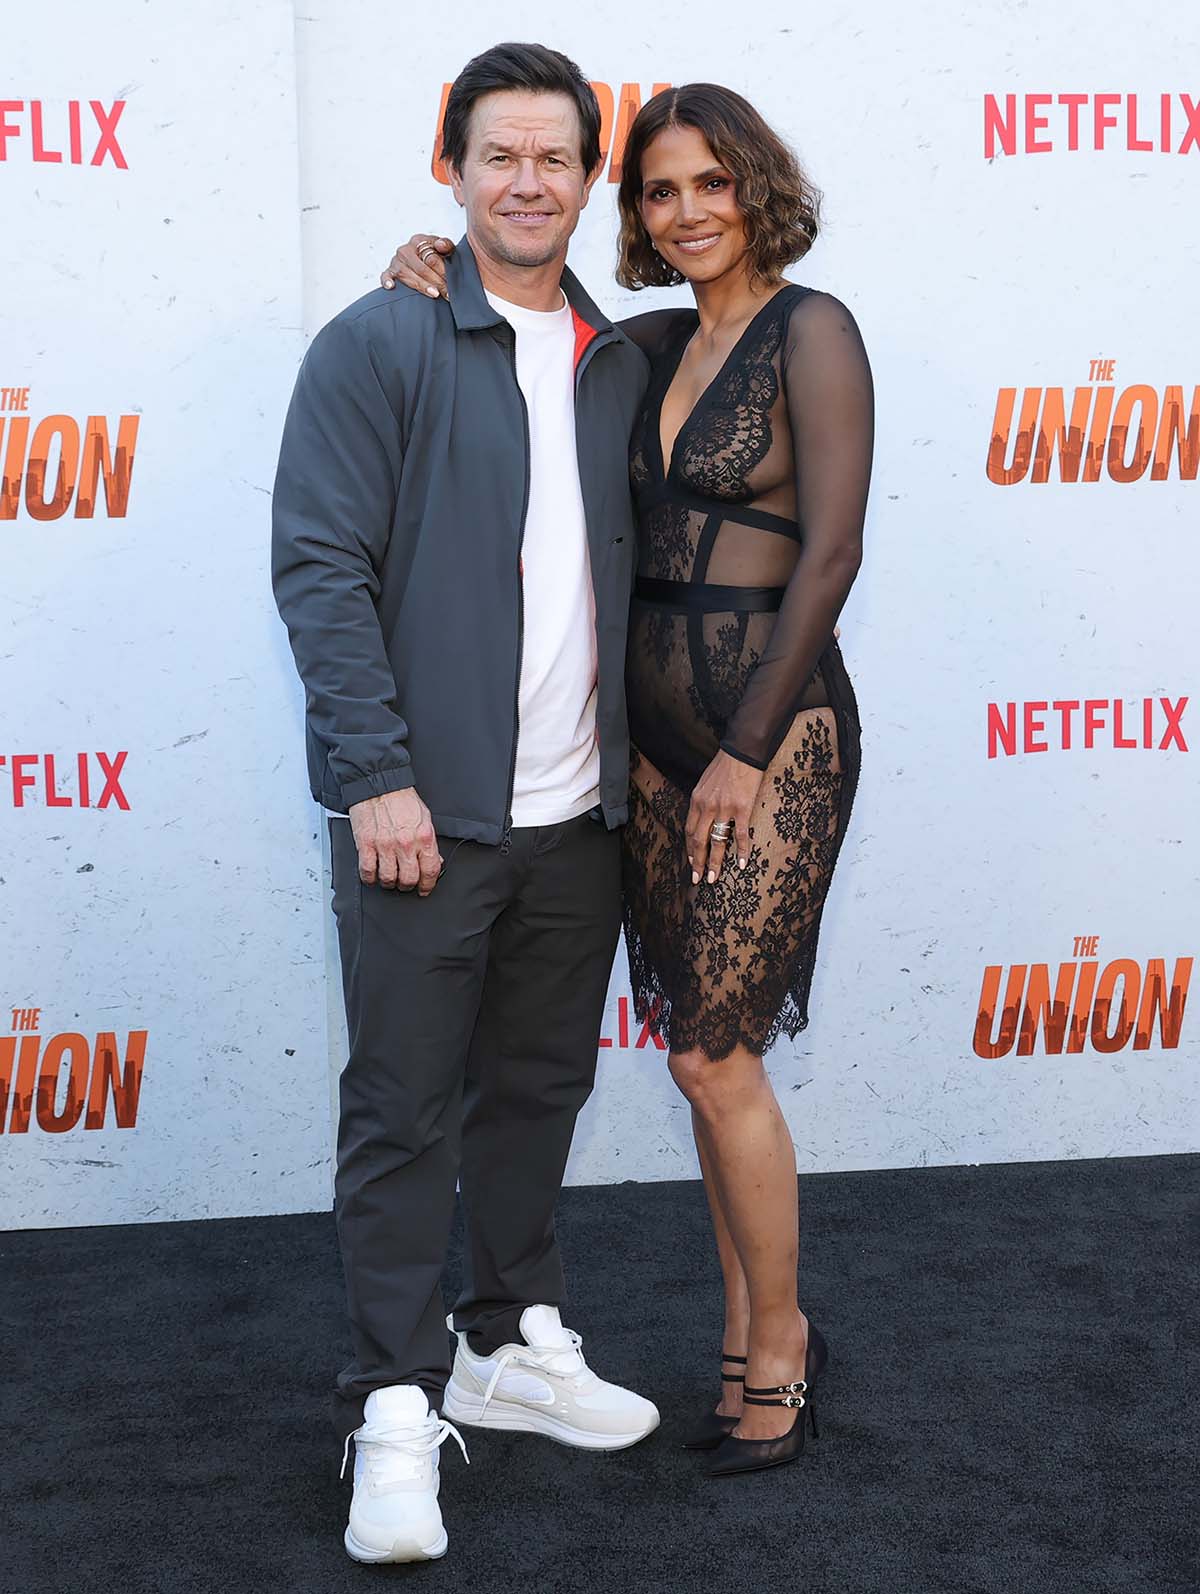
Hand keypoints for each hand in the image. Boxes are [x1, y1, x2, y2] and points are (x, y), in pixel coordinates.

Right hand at [349, 789, 442, 894]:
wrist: (379, 784)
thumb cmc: (401, 799)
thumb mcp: (424, 818)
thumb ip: (429, 842)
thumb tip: (434, 860)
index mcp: (423, 836)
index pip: (430, 870)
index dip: (428, 884)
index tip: (424, 889)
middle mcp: (405, 843)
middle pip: (408, 879)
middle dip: (407, 885)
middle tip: (404, 883)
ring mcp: (384, 845)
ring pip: (388, 879)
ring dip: (389, 883)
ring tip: (389, 878)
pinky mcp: (366, 844)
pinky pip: (367, 871)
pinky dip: (370, 878)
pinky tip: (373, 875)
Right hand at [381, 235, 453, 297]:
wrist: (424, 259)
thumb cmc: (435, 255)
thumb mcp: (444, 248)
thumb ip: (446, 245)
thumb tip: (441, 245)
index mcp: (418, 241)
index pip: (430, 257)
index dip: (442, 271)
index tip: (451, 281)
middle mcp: (405, 250)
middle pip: (420, 268)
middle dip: (435, 281)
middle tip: (446, 292)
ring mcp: (396, 261)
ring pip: (406, 274)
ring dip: (420, 285)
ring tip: (434, 293)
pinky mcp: (389, 271)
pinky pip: (385, 275)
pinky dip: (387, 280)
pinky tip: (391, 286)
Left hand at [685, 751, 762, 884]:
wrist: (742, 752)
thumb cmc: (725, 765)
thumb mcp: (705, 782)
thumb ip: (702, 801)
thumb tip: (701, 816)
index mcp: (697, 800)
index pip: (689, 830)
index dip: (690, 849)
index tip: (692, 862)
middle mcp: (707, 806)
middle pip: (699, 840)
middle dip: (697, 862)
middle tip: (698, 878)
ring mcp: (724, 808)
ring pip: (716, 841)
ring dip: (714, 862)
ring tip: (713, 877)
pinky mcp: (742, 808)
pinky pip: (740, 834)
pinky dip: (741, 850)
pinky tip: (742, 863)